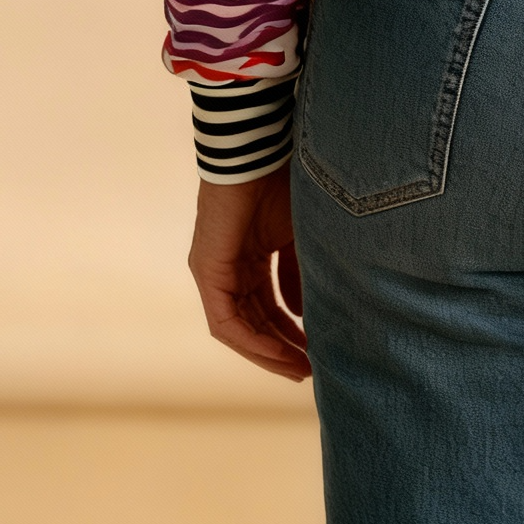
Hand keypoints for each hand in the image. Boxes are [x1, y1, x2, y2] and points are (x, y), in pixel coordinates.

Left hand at [188, 166, 310, 380]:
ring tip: (298, 369)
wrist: (257, 153)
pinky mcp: (207, 273)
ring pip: (239, 328)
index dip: (292, 329)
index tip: (317, 349)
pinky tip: (277, 353)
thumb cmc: (281, 182)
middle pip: (255, 320)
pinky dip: (251, 340)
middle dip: (282, 347)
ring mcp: (214, 272)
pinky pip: (226, 321)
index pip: (269, 304)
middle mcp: (229, 268)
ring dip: (268, 351)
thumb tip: (303, 311)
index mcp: (251, 255)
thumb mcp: (297, 235)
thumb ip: (297, 273)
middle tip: (309, 369)